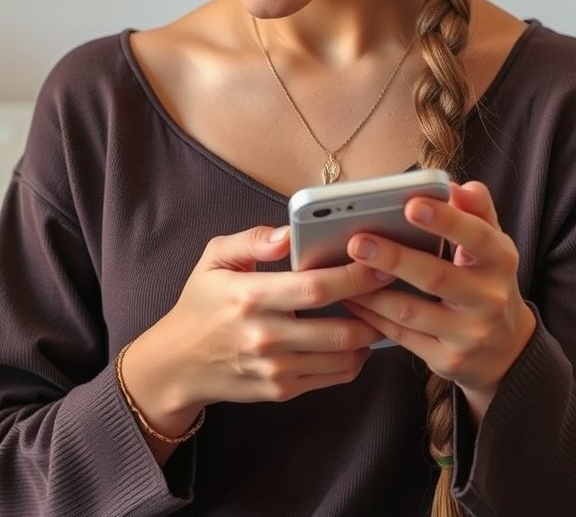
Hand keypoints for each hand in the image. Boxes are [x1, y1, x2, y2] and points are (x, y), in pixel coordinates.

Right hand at [123, 224, 384, 439]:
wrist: (177, 364)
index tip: (379, 262)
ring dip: (370, 335)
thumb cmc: (200, 304)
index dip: (353, 276)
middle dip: (374, 309)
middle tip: (392, 287)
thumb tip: (288, 233)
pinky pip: (333, 377)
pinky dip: (355, 358)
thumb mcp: (214, 258)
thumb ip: (252, 239)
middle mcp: (265, 336)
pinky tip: (358, 337)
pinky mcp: (282, 390)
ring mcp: (275, 369)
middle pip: (338, 328)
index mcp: (250, 296)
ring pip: (342, 357)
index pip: (314, 288)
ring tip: (380, 310)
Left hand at [342, 182, 536, 415]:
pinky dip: (373, 317)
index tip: (411, 204)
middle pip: (437, 276)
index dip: (445, 220)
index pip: (476, 236)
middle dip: (394, 258)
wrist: (506, 349)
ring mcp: (469, 334)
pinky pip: (402, 337)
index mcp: (500, 260)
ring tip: (341, 270)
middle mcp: (489, 298)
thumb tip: (459, 186)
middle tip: (357, 241)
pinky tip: (351, 299)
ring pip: (411, 311)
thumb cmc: (486, 279)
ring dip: (372, 291)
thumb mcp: (492, 244)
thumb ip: (476, 211)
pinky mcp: (448, 360)